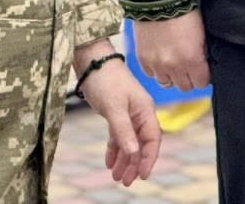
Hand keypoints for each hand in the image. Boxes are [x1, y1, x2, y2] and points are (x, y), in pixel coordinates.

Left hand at [75, 43, 160, 186]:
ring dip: (124, 160)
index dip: (148, 158)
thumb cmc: (106, 80)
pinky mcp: (116, 114)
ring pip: (129, 142)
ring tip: (116, 177)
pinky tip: (109, 162)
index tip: (142, 175)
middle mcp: (139, 114)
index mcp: (145, 110)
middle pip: (141, 144)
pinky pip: (119, 136)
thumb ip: (124, 131)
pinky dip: (115, 149)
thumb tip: (134, 153)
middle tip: (125, 181)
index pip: (152, 139)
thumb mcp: (114, 108)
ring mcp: (128, 114)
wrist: (92, 63)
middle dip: (134, 164)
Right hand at [133, 9, 209, 92]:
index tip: (202, 70)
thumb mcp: (201, 33)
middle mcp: (173, 67)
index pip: (201, 83)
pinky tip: (160, 58)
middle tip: (188, 66)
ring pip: (167, 84)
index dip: (203, 76)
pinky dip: (157, 69)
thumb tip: (204, 65)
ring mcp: (156, 64)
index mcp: (192, 60)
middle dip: (189, 78)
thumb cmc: (183, 11)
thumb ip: (202, 53)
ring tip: (173, 62)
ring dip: (171, 76)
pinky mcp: (143, 59)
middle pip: (185, 87)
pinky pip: (151, 74)